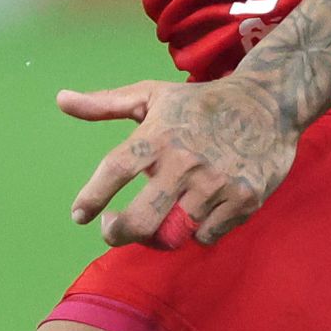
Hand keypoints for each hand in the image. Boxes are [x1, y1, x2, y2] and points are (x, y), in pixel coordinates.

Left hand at [61, 75, 299, 245]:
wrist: (269, 102)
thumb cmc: (201, 102)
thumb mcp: (153, 95)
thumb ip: (105, 103)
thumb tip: (61, 99)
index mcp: (158, 136)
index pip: (114, 170)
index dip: (92, 197)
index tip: (79, 215)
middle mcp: (184, 162)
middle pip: (140, 220)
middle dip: (119, 234)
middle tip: (113, 230)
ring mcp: (215, 184)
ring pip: (173, 234)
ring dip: (158, 236)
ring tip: (153, 226)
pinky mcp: (243, 200)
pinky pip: (207, 235)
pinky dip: (196, 232)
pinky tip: (194, 216)